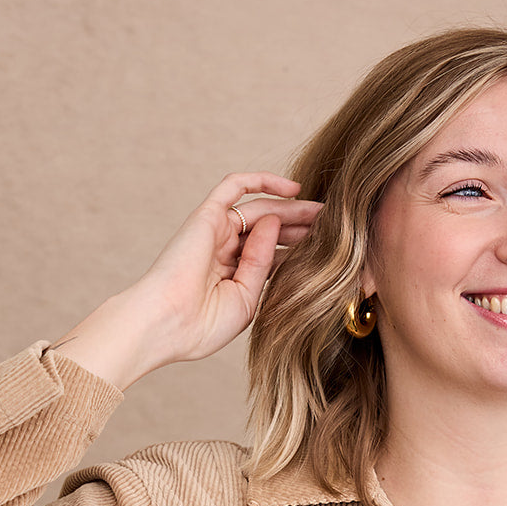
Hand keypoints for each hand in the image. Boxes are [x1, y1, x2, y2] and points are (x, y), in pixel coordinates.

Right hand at [51, 172, 321, 389]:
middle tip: (338, 225)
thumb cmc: (202, 325)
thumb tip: (280, 226)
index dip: (303, 250)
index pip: (276, 255)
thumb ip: (266, 266)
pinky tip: (294, 188)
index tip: (335, 251)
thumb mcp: (249, 300)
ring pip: (261, 210)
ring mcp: (216, 231)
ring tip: (325, 212)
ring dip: (293, 209)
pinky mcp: (207, 216)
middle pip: (272, 230)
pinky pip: (235, 186)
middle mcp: (226, 251)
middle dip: (304, 227)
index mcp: (235, 277)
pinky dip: (263, 180)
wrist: (168, 323)